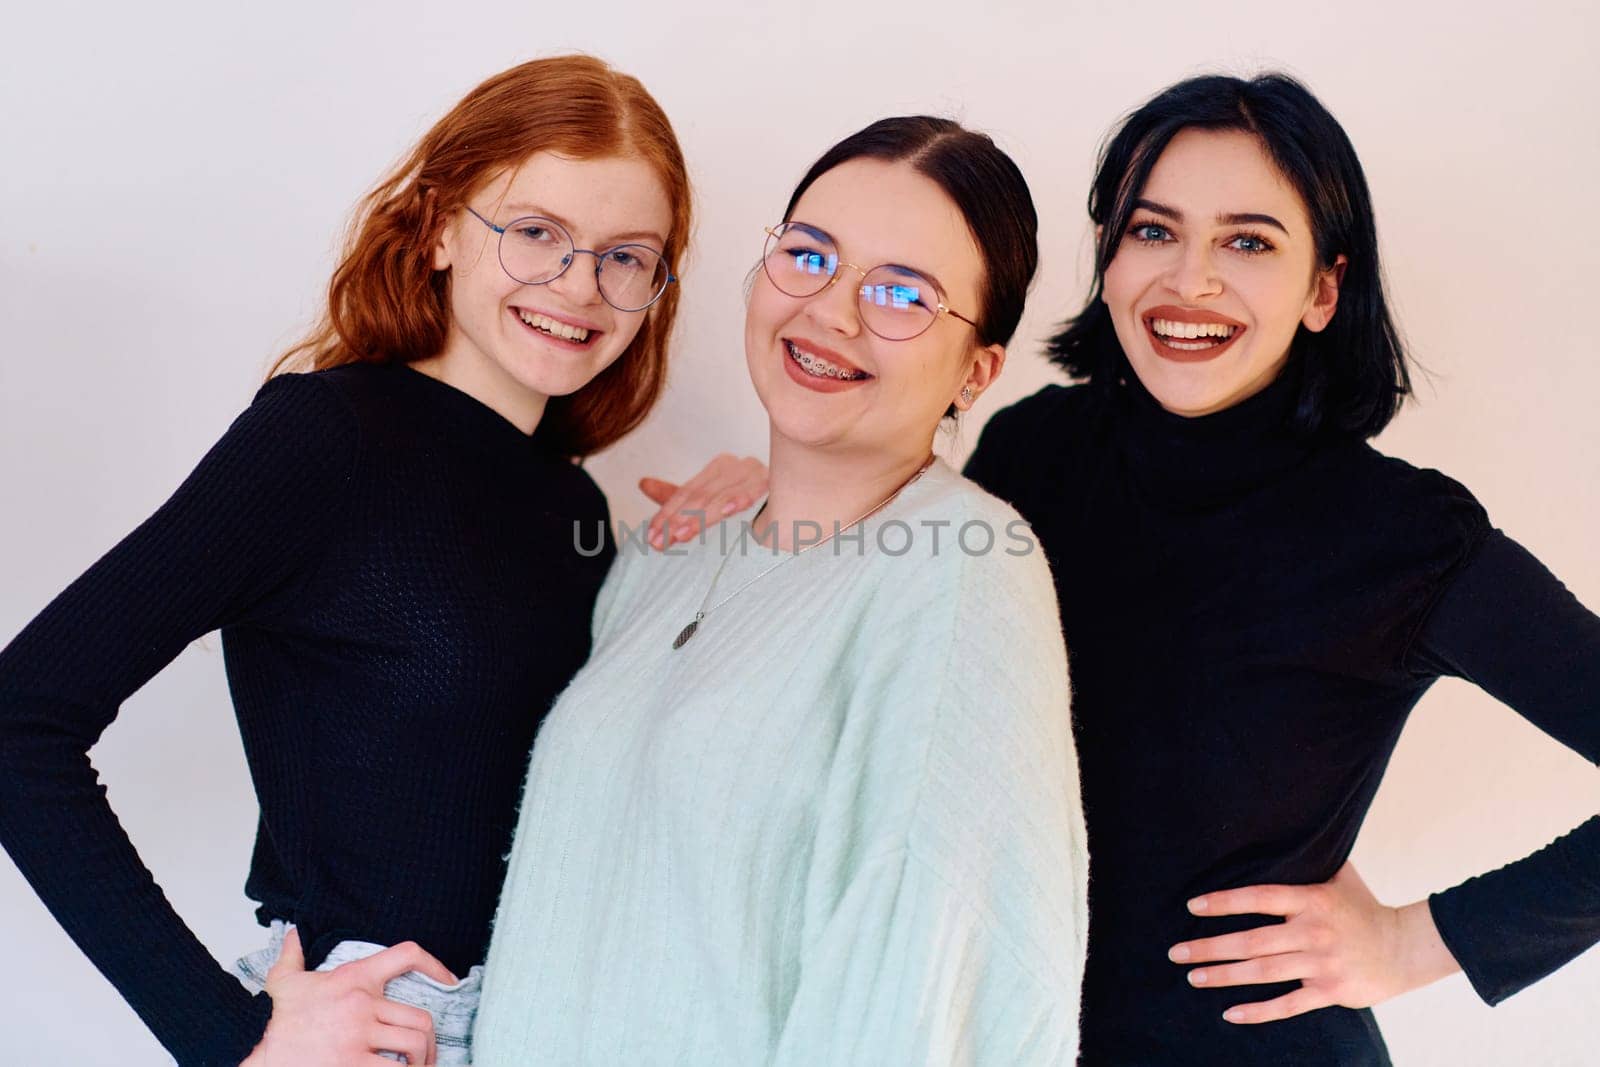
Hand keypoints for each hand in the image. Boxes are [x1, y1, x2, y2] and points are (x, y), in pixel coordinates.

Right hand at [241, 927, 455, 1065]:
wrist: (252, 1046)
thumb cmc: (272, 1017)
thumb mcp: (284, 979)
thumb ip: (293, 954)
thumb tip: (292, 932)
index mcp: (354, 977)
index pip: (407, 954)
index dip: (436, 965)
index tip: (451, 981)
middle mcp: (362, 1004)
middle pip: (421, 1017)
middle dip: (430, 1040)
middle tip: (426, 1054)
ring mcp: (358, 1036)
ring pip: (414, 1044)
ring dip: (421, 1060)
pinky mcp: (351, 1065)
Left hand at [640, 453, 768, 548]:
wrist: (802, 503)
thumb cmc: (751, 507)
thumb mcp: (708, 502)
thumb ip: (678, 496)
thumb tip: (643, 483)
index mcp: (720, 468)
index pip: (686, 492)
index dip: (666, 514)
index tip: (652, 538)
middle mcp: (738, 465)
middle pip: (700, 495)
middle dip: (677, 519)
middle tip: (660, 542)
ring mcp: (758, 473)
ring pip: (721, 496)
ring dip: (700, 517)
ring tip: (681, 535)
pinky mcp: (778, 483)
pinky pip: (756, 491)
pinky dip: (741, 498)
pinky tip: (730, 509)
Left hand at [1170, 862, 1459, 1023]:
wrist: (1405, 948)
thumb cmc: (1363, 908)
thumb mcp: (1339, 876)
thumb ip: (1309, 859)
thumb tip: (1284, 824)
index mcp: (1311, 900)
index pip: (1259, 898)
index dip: (1224, 902)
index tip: (1193, 906)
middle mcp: (1313, 932)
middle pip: (1252, 941)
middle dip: (1210, 947)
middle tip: (1176, 951)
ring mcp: (1320, 963)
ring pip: (1262, 972)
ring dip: (1224, 976)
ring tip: (1193, 977)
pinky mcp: (1330, 991)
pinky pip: (1287, 1004)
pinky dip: (1258, 1011)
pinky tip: (1229, 1014)